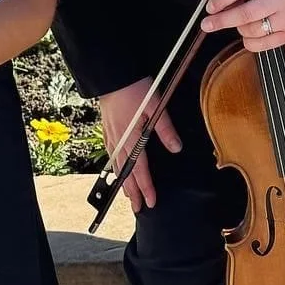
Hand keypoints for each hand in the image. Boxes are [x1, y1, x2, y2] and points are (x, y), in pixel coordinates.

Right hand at [97, 76, 180, 213]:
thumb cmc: (134, 88)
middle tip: (138, 209)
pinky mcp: (107, 128)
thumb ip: (165, 128)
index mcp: (132, 138)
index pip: (140, 169)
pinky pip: (110, 154)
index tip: (151, 202)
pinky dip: (114, 166)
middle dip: (132, 192)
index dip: (146, 187)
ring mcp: (112, 135)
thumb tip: (177, 148)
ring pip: (116, 165)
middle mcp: (120, 140)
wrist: (112, 75)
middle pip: (126, 172)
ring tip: (128, 194)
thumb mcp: (156, 105)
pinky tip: (116, 168)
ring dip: (123, 181)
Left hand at [200, 0, 284, 50]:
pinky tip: (249, 36)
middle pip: (245, 13)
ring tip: (240, 23)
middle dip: (222, 20)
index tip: (210, 6)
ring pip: (252, 30)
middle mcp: (281, 0)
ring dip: (239, 29)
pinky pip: (263, 44)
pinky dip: (250, 42)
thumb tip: (223, 2)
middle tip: (207, 24)